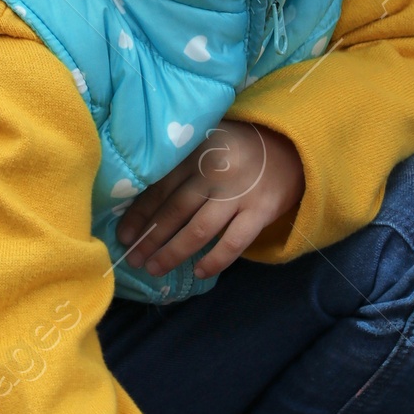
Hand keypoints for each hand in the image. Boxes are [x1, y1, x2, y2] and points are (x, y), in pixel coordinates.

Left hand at [116, 120, 303, 278]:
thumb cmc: (238, 148)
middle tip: (133, 259)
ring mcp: (238, 194)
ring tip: (155, 268)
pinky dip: (214, 260)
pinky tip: (198, 271)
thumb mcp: (207, 143)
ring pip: (198, 230)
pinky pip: (233, 242)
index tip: (123, 235)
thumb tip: (141, 199)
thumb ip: (181, 164)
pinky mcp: (260, 212)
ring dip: (173, 252)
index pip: (160, 189)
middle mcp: (214, 173)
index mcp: (196, 154)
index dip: (139, 215)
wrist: (291, 146)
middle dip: (150, 239)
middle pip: (174, 211)